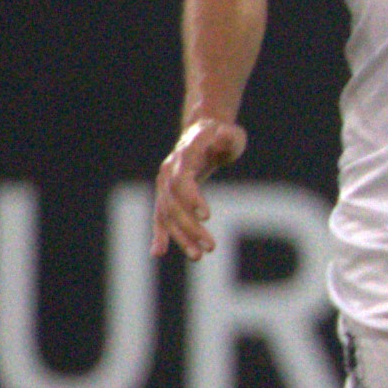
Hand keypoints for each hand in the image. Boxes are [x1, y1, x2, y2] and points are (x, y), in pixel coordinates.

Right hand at [153, 116, 243, 259]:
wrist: (201, 131)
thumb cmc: (220, 134)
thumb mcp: (229, 133)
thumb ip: (226, 138)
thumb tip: (224, 134)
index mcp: (183, 157)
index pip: (183, 181)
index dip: (192, 198)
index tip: (207, 216)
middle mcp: (168, 172)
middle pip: (174, 203)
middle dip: (190, 226)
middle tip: (210, 246)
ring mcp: (164, 184)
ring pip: (167, 214)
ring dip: (180, 236)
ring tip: (198, 256)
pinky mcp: (166, 195)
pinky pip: (161, 216)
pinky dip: (160, 233)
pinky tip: (159, 252)